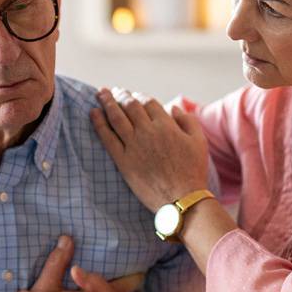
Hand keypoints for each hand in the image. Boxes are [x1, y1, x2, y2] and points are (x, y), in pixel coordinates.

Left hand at [90, 87, 209, 211]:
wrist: (182, 199)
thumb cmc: (193, 171)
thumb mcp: (199, 142)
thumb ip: (188, 121)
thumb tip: (174, 107)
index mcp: (166, 125)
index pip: (148, 102)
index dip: (139, 96)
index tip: (133, 95)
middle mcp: (148, 132)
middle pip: (130, 106)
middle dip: (121, 95)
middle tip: (114, 91)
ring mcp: (134, 146)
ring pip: (116, 117)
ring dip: (107, 102)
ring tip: (100, 94)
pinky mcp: (123, 161)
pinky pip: (107, 137)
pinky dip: (99, 123)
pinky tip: (93, 113)